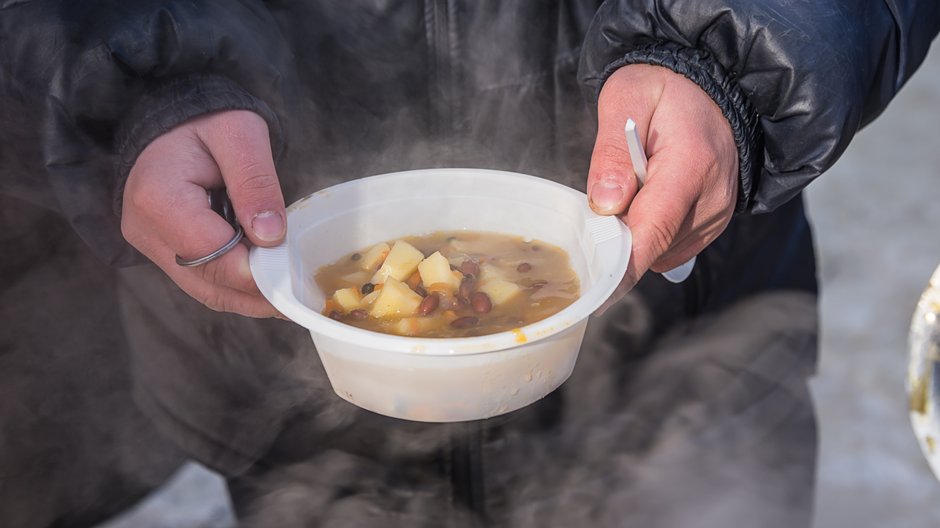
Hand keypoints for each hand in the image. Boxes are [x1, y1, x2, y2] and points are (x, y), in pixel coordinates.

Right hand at [122, 110, 285, 316]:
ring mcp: (151, 246)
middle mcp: (146, 230)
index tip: (293, 268)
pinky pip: (204, 282)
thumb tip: (270, 236)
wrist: (172, 122)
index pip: (210, 253)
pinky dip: (237, 287)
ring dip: (250, 297)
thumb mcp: (240, 134)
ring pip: (206, 290)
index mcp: (158, 198)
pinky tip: (269, 282)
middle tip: (300, 289)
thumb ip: (255, 182)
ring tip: (291, 291)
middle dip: (257, 290)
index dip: (254, 268)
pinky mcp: (163, 252)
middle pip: (208, 281)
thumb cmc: (206, 121)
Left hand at [587, 64, 738, 299]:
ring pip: (661, 252)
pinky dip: (652, 235)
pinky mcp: (714, 223)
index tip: (595, 295)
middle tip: (602, 203)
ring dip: (636, 236)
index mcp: (690, 165)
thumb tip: (606, 204)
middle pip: (654, 247)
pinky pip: (672, 247)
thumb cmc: (665, 88)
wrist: (713, 85)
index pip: (653, 231)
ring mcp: (718, 214)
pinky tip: (646, 202)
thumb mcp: (626, 98)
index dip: (622, 269)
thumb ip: (612, 152)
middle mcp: (712, 198)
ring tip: (632, 192)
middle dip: (618, 242)